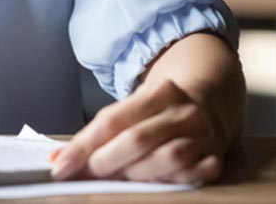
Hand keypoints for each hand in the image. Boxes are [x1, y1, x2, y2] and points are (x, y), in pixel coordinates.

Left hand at [51, 79, 227, 183]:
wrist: (209, 103)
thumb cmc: (159, 110)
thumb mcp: (132, 108)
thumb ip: (99, 132)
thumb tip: (60, 159)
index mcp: (159, 92)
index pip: (112, 120)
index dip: (84, 145)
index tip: (61, 166)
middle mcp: (183, 112)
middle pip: (138, 139)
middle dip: (106, 161)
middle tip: (87, 174)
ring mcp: (203, 136)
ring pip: (167, 159)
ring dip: (137, 174)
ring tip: (119, 180)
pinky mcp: (216, 158)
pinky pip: (193, 175)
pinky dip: (171, 182)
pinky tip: (154, 184)